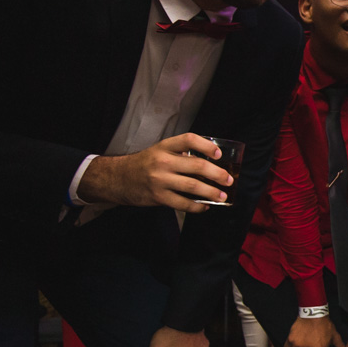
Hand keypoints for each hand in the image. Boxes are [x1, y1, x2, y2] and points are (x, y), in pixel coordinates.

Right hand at [77, 133, 233, 211]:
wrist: (118, 178)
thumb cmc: (145, 164)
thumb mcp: (160, 151)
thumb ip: (180, 154)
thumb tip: (211, 163)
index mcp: (164, 146)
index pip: (189, 139)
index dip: (207, 146)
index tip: (219, 154)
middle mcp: (162, 161)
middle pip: (197, 166)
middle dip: (217, 174)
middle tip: (229, 180)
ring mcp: (160, 180)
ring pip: (193, 186)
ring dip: (211, 192)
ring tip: (223, 196)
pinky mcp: (158, 197)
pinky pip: (183, 204)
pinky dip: (197, 206)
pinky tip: (205, 206)